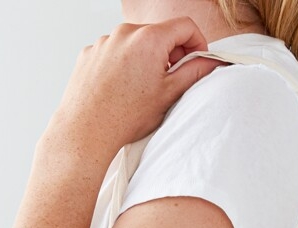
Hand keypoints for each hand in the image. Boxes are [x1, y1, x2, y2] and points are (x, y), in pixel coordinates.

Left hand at [47, 17, 223, 153]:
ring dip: (146, 60)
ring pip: (136, 44)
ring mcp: (105, 41)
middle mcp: (125, 32)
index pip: (185, 26)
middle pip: (159, 34)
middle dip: (170, 53)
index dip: (198, 42)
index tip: (198, 59)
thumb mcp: (169, 95)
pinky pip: (115, 52)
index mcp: (149, 38)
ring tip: (142, 90)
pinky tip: (122, 89)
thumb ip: (194, 72)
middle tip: (171, 81)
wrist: (87, 130)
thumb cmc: (125, 116)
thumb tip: (210, 62)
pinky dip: (124, 65)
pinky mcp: (91, 52)